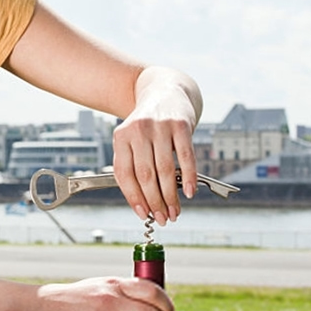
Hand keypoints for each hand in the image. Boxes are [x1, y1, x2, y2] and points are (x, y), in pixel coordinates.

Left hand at [111, 67, 200, 225]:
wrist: (165, 91)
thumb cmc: (148, 126)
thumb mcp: (133, 140)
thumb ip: (135, 166)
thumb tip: (145, 204)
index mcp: (121, 137)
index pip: (125, 174)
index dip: (134, 197)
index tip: (143, 214)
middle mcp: (139, 130)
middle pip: (145, 174)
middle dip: (154, 201)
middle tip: (162, 218)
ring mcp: (160, 126)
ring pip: (165, 169)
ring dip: (171, 196)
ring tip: (175, 211)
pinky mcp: (181, 124)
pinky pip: (186, 156)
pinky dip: (189, 177)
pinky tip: (189, 192)